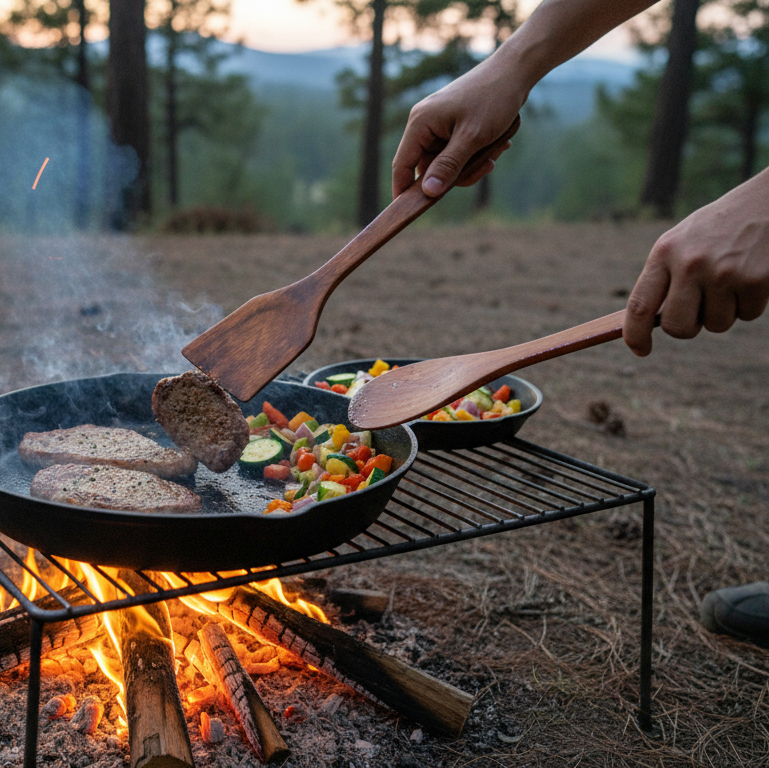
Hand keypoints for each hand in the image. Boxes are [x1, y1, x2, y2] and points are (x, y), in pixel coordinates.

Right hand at [392, 55, 526, 198]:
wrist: (515, 72)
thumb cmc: (493, 99)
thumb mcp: (472, 138)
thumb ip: (448, 166)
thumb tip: (428, 192)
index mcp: (421, 123)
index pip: (403, 164)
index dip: (404, 191)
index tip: (410, 212)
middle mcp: (425, 123)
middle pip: (428, 168)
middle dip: (456, 175)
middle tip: (484, 168)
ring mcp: (439, 124)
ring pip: (446, 163)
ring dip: (470, 165)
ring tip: (494, 152)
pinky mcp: (453, 125)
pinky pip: (457, 152)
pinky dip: (475, 155)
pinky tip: (495, 145)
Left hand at [623, 169, 768, 355]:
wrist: (766, 201)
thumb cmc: (716, 229)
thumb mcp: (680, 243)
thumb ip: (664, 279)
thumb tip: (646, 325)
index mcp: (664, 253)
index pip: (639, 306)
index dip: (635, 335)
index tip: (640, 349)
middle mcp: (689, 263)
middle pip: (677, 327)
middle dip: (688, 327)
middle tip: (699, 310)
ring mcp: (723, 273)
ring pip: (716, 325)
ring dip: (724, 312)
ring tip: (730, 279)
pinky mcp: (755, 280)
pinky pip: (746, 315)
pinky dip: (749, 304)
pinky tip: (750, 276)